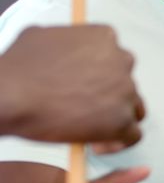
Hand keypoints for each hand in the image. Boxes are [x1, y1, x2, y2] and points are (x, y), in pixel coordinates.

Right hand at [0, 25, 143, 147]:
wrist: (9, 94)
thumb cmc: (18, 69)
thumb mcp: (39, 36)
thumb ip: (64, 42)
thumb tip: (63, 51)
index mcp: (104, 38)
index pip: (115, 58)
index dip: (101, 76)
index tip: (86, 88)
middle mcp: (121, 61)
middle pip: (125, 83)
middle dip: (108, 98)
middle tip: (85, 110)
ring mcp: (124, 91)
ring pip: (133, 108)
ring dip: (115, 119)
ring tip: (91, 130)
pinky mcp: (122, 120)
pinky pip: (133, 135)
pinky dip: (118, 143)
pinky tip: (96, 146)